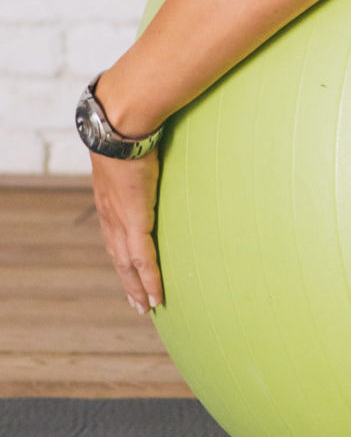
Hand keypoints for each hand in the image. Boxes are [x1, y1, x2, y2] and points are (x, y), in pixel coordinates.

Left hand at [90, 149, 163, 314]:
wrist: (118, 131)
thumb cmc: (128, 136)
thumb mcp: (132, 156)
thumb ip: (142, 165)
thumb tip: (155, 159)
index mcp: (109, 204)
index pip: (115, 240)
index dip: (122, 260)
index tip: (130, 275)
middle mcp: (110, 218)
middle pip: (119, 259)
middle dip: (129, 283)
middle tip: (139, 303)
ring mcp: (120, 222)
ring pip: (128, 265)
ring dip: (137, 287)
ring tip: (148, 305)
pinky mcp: (135, 221)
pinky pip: (143, 258)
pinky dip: (149, 279)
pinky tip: (156, 294)